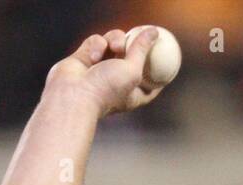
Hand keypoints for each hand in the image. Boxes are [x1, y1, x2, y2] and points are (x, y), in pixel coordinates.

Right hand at [45, 27, 162, 116]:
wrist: (73, 95)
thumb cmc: (106, 89)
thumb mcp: (133, 69)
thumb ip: (142, 49)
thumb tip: (154, 32)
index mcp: (133, 93)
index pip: (151, 82)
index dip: (160, 71)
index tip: (169, 61)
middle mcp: (117, 81)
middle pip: (132, 57)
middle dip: (134, 45)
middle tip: (138, 37)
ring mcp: (100, 68)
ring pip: (114, 43)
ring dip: (116, 40)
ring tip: (114, 47)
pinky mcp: (84, 58)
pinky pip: (96, 42)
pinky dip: (96, 46)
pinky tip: (92, 57)